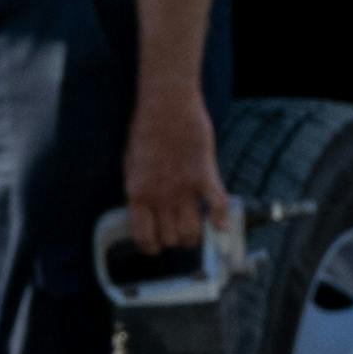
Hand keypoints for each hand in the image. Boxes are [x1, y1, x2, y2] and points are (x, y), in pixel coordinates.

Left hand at [120, 83, 231, 254]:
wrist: (166, 107)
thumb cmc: (145, 131)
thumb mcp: (131, 165)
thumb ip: (139, 190)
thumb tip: (144, 210)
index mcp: (137, 194)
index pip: (143, 236)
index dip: (150, 247)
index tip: (154, 247)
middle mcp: (160, 197)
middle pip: (170, 238)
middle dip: (173, 241)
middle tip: (177, 235)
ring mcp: (184, 188)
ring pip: (192, 231)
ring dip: (194, 236)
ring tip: (196, 233)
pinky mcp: (205, 175)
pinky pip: (217, 206)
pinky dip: (222, 219)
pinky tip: (221, 226)